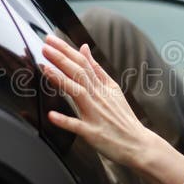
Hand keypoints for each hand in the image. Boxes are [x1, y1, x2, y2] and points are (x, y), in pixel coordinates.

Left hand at [41, 34, 183, 183]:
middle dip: (61, 58)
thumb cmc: (123, 118)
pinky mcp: (92, 133)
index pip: (82, 63)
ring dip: (61, 80)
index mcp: (102, 86)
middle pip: (79, 73)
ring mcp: (95, 115)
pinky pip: (77, 126)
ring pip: (78, 93)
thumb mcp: (112, 89)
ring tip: (46, 68)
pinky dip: (65, 121)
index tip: (51, 39)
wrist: (138, 144)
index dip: (66, 50)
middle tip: (45, 45)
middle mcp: (98, 97)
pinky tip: (52, 115)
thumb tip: (84, 48)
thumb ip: (96, 69)